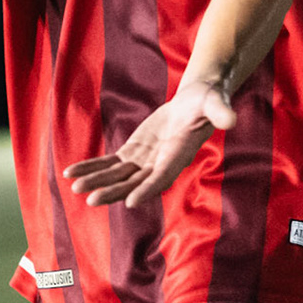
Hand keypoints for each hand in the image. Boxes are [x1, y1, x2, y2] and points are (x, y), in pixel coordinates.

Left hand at [63, 80, 235, 208]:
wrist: (195, 103)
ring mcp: (145, 160)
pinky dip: (93, 167)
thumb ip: (220, 112)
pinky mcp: (134, 152)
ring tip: (75, 188)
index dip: (147, 189)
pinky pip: (110, 163)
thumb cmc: (208, 101)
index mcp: (179, 155)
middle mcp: (160, 163)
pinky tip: (72, 173)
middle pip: (134, 182)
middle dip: (113, 191)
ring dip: (97, 181)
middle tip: (91, 200)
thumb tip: (230, 119)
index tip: (130, 201)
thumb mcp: (214, 103)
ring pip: (118, 176)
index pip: (162, 176)